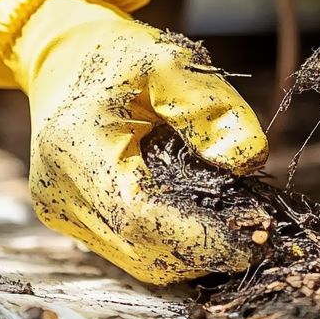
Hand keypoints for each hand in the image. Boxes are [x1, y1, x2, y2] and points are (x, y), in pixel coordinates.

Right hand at [11, 0, 268, 284]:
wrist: (65, 61)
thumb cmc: (118, 57)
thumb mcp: (170, 62)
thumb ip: (211, 108)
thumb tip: (249, 160)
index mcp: (76, 149)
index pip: (140, 216)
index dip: (202, 237)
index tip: (255, 235)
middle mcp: (59, 194)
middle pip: (142, 250)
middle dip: (206, 251)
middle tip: (259, 235)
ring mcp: (62, 216)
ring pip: (139, 261)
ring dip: (193, 254)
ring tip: (237, 227)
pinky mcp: (73, 224)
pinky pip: (131, 250)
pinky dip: (173, 245)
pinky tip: (204, 223)